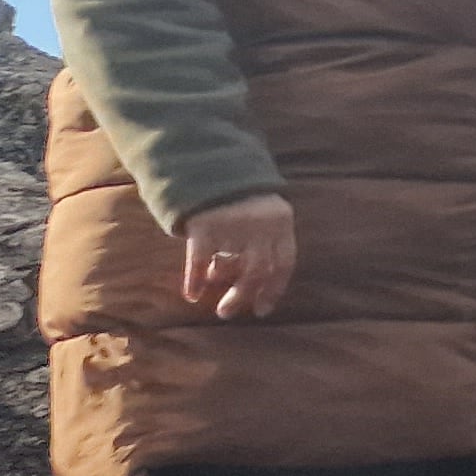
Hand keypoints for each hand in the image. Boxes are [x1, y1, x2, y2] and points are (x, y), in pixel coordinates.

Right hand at [179, 192, 297, 319]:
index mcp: (281, 220)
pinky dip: (195, 279)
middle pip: (260, 269)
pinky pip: (201, 260)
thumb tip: (249, 281)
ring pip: (234, 267)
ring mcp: (234, 224)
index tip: (263, 308)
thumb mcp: (260, 211)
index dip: (274, 288)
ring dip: (230, 292)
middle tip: (235, 313)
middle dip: (249, 295)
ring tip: (222, 310)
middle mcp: (261, 224)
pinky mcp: (205, 224)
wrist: (206, 162)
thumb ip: (261, 239)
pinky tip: (191, 294)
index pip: (284, 262)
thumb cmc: (236, 194)